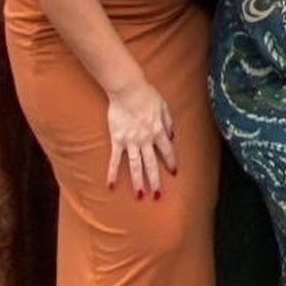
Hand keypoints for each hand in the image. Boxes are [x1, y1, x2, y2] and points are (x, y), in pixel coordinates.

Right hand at [106, 79, 176, 195]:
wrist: (128, 89)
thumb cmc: (147, 95)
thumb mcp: (164, 106)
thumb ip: (169, 122)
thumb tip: (173, 137)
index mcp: (159, 131)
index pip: (167, 151)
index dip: (171, 162)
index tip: (174, 173)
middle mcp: (146, 139)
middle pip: (152, 163)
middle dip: (155, 180)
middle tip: (158, 196)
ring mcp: (131, 141)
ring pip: (135, 165)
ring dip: (138, 181)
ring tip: (140, 196)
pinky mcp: (117, 140)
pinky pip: (115, 159)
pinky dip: (113, 172)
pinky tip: (111, 185)